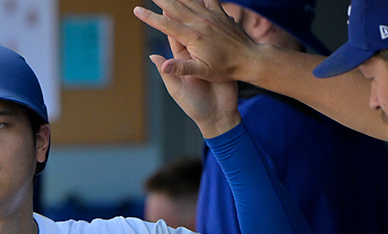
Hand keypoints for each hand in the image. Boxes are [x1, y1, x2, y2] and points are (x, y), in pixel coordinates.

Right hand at [133, 0, 257, 83]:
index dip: (150, 17)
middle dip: (160, 0)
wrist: (249, 59)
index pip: (166, 25)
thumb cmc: (225, 69)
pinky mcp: (220, 14)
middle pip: (175, 7)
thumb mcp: (202, 72)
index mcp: (193, 37)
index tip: (137, 10)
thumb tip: (161, 65)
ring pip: (190, 0)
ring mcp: (211, 16)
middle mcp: (201, 23)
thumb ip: (181, 68)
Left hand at [140, 4, 239, 137]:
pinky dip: (220, 26)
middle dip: (182, 13)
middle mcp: (194, 56)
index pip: (173, 36)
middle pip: (187, 29)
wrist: (218, 116)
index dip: (168, 20)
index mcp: (181, 60)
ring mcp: (208, 57)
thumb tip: (153, 56)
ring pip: (204, 32)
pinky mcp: (221, 60)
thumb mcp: (178, 89)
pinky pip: (220, 39)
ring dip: (202, 16)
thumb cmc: (196, 105)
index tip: (164, 4)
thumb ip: (169, 73)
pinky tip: (223, 12)